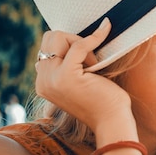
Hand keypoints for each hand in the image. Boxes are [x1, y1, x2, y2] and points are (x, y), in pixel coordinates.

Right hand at [34, 18, 132, 132]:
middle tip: (91, 62)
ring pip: (58, 37)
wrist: (112, 121)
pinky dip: (94, 37)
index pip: (47, 48)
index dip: (70, 49)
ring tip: (94, 65)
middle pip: (49, 38)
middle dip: (72, 42)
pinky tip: (105, 32)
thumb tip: (66, 36)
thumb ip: (67, 65)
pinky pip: (78, 45)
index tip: (88, 65)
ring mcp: (52, 79)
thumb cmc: (104, 100)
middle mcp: (42, 81)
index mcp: (43, 83)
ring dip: (81, 44)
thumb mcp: (79, 81)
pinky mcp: (66, 76)